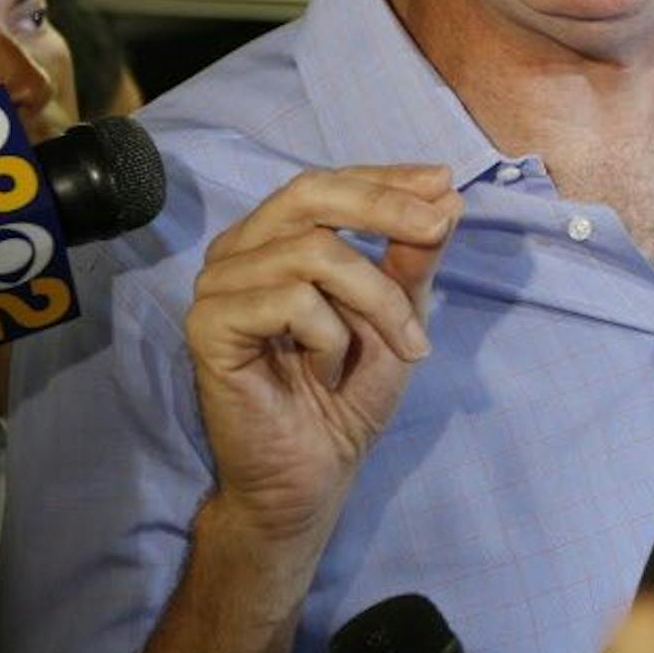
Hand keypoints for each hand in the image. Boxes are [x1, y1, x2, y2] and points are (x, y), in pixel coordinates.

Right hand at [183, 164, 461, 545]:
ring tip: (399, 347)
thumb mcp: (399, 313)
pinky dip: (328, 337)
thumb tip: (446, 196)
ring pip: (312, 252)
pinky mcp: (208, 325)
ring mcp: (217, 286)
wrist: (315, 474)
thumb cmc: (349, 394)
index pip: (328, 184)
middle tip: (437, 230)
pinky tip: (324, 372)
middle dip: (383, 207)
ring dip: (375, 299)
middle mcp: (238, 251)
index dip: (387, 178)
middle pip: (309, 194)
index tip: (444, 182)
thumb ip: (413, 256)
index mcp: (275, 239)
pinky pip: (288, 300)